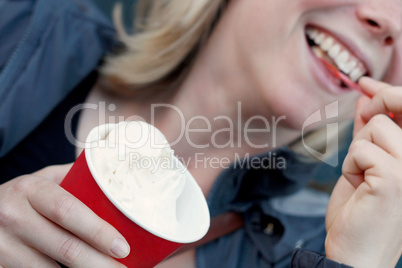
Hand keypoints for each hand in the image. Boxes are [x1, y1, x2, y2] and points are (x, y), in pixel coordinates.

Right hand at [0, 164, 128, 267]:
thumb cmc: (22, 196)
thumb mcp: (43, 179)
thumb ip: (73, 176)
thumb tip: (111, 174)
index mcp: (30, 189)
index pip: (69, 211)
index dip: (98, 232)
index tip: (122, 247)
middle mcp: (13, 215)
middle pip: (66, 247)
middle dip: (99, 263)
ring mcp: (1, 245)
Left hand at [325, 78, 401, 267]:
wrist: (355, 248)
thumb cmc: (360, 208)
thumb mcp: (363, 162)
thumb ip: (368, 131)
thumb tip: (365, 99)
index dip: (385, 92)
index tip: (364, 83)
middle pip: (391, 111)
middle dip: (371, 118)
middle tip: (360, 149)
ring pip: (375, 127)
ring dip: (357, 154)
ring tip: (362, 179)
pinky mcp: (397, 176)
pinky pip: (361, 148)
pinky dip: (350, 166)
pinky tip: (360, 187)